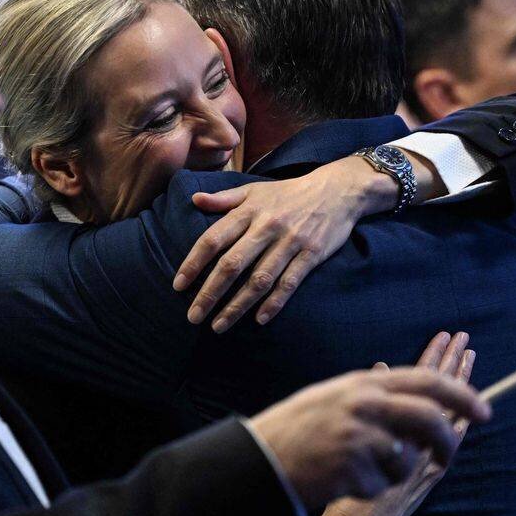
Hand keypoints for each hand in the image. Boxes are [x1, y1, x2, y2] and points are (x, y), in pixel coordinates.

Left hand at [176, 153, 437, 332]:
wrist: (337, 190)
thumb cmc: (288, 193)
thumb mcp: (254, 189)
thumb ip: (223, 198)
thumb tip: (194, 200)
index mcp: (248, 211)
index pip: (213, 239)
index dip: (193, 263)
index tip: (178, 286)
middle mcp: (266, 226)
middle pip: (232, 264)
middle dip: (210, 293)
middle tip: (193, 316)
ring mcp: (290, 242)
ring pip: (259, 279)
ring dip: (237, 306)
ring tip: (219, 326)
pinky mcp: (311, 254)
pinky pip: (289, 282)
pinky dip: (274, 302)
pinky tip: (259, 320)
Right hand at [305, 332, 475, 515]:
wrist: (261, 456)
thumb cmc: (300, 428)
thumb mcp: (337, 396)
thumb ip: (377, 394)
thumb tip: (425, 401)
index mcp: (364, 384)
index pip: (427, 381)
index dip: (461, 394)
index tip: (484, 408)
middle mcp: (365, 404)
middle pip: (429, 419)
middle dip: (446, 441)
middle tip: (446, 456)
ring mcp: (359, 436)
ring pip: (406, 458)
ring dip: (391, 471)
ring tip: (358, 468)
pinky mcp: (351, 468)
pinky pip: (380, 484)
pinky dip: (366, 488)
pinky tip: (341, 480)